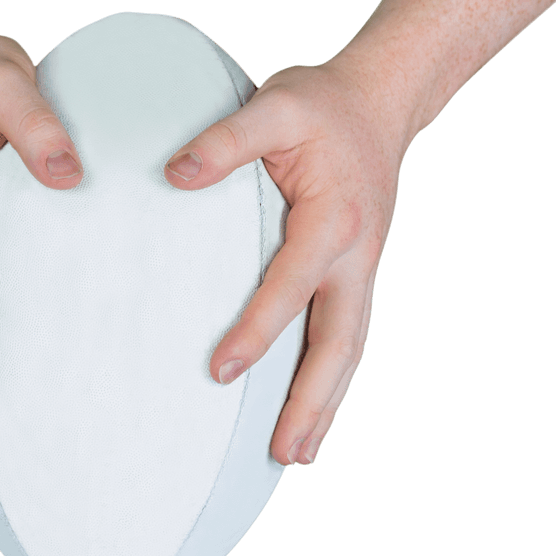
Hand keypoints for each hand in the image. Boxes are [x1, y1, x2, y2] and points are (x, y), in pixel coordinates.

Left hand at [164, 58, 412, 465]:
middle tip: (282, 453)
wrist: (380, 101)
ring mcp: (361, 267)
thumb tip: (176, 174)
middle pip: (341, 342)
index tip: (220, 371)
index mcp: (336, 220)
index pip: (292, 286)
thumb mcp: (276, 104)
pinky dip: (331, 376)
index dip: (259, 330)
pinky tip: (311, 403)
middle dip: (312, 401)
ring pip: (349, 347)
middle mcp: (357, 255)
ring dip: (327, 402)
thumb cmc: (323, 104)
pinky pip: (346, 332)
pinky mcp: (355, 271)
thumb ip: (228, 139)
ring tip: (298, 452)